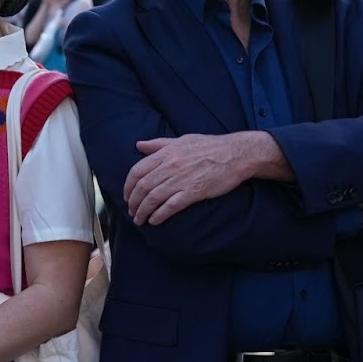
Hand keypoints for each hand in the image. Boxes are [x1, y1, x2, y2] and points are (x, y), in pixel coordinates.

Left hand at [124, 134, 253, 225]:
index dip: (128, 186)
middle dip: (133, 202)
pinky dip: (159, 215)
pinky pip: (170, 206)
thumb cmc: (210, 146)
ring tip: (140, 220)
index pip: (137, 171)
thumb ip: (158, 144)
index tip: (127, 196)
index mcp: (166, 153)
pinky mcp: (193, 192)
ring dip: (143, 212)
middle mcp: (170, 166)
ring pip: (153, 199)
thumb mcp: (182, 140)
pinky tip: (154, 221)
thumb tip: (139, 145)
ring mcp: (181, 179)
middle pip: (142, 187)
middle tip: (132, 212)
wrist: (235, 154)